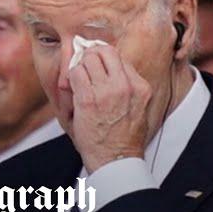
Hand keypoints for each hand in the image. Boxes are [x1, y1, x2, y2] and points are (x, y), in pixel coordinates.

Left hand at [68, 45, 151, 172]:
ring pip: (88, 59)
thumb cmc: (124, 137)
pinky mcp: (88, 99)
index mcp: (140, 87)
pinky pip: (75, 73)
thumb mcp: (138, 107)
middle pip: (104, 51)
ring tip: (80, 81)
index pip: (119, 57)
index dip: (105, 58)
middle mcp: (125, 85)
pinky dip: (72, 78)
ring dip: (80, 67)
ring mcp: (106, 91)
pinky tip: (74, 89)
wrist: (116, 160)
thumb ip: (129, 86)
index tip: (97, 64)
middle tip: (85, 64)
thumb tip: (112, 67)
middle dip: (92, 55)